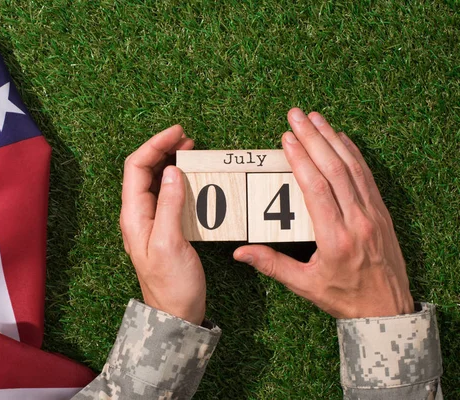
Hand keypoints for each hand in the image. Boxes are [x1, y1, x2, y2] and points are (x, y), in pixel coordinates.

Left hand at [120, 125, 205, 324]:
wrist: (176, 313)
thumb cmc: (172, 284)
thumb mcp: (170, 242)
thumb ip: (170, 205)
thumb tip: (173, 171)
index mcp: (133, 215)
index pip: (135, 167)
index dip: (154, 145)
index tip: (178, 132)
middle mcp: (138, 214)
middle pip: (144, 170)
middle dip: (163, 149)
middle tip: (188, 139)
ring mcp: (151, 220)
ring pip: (156, 180)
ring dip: (170, 162)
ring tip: (191, 151)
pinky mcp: (164, 227)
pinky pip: (168, 195)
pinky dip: (179, 180)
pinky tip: (192, 177)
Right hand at [234, 108, 413, 318]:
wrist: (387, 310)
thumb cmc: (345, 298)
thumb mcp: (305, 285)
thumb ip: (272, 264)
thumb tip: (240, 253)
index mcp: (335, 238)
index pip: (317, 189)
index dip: (301, 160)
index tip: (287, 139)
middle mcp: (357, 220)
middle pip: (335, 170)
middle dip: (314, 138)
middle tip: (297, 115)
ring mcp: (373, 214)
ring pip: (353, 167)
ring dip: (333, 139)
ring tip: (316, 118)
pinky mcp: (381, 212)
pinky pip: (367, 175)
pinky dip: (354, 153)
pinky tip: (342, 138)